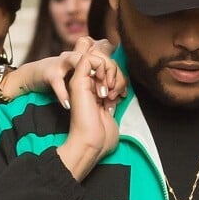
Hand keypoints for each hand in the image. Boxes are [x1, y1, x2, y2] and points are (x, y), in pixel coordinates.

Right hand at [0, 36, 126, 110]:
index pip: (108, 56)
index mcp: (87, 58)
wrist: (36, 76)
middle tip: (112, 94)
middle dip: (108, 72)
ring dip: (91, 77)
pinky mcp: (49, 73)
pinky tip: (68, 105)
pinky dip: (63, 93)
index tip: (122, 93)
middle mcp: (77, 57)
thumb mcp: (86, 79)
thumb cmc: (64, 78)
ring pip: (79, 59)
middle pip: (98, 55)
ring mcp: (62, 63)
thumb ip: (103, 82)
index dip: (117, 72)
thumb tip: (122, 94)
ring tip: (100, 95)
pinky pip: (57, 82)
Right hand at [56, 51, 119, 180]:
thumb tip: (120, 86)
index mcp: (94, 92)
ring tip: (110, 89)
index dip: (120, 78)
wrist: (91, 143)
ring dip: (111, 69)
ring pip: (98, 56)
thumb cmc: (102, 135)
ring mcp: (81, 81)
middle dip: (118, 73)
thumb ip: (113, 96)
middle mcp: (87, 85)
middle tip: (117, 92)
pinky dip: (102, 66)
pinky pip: (88, 58)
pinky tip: (105, 84)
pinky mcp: (77, 80)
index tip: (121, 95)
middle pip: (106, 61)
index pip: (110, 72)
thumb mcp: (112, 110)